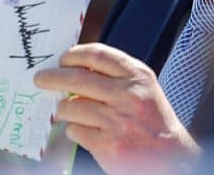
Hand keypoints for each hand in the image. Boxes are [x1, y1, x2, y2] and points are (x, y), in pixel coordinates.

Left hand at [34, 43, 199, 173]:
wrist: (173, 159)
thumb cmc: (154, 121)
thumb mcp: (144, 88)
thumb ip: (115, 77)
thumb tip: (74, 69)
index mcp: (138, 76)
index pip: (98, 55)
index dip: (74, 54)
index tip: (62, 58)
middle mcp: (128, 95)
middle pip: (77, 79)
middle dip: (53, 77)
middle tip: (40, 78)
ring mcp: (117, 121)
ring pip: (72, 107)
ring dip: (61, 109)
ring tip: (62, 110)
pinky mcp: (108, 145)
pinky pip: (76, 131)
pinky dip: (74, 130)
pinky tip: (82, 131)